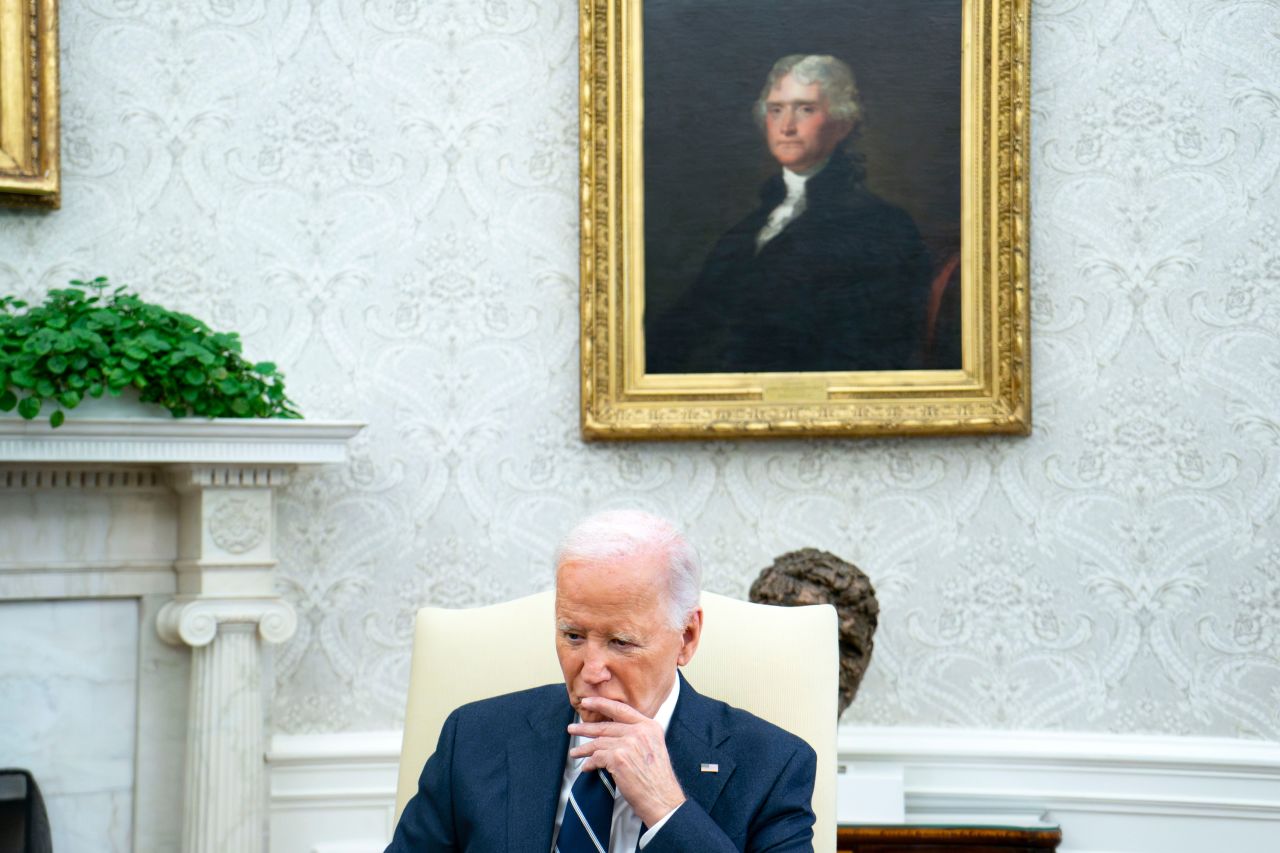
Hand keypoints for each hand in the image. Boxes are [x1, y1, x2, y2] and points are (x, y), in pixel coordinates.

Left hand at [567, 697, 685, 825]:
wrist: (662, 799)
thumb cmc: (657, 779)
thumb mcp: (654, 747)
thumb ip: (639, 735)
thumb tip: (615, 732)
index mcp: (649, 726)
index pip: (621, 709)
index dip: (601, 703)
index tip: (587, 701)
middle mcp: (639, 731)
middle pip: (606, 725)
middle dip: (585, 728)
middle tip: (573, 728)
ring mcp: (628, 743)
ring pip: (598, 742)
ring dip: (584, 749)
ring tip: (574, 752)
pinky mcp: (618, 758)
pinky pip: (596, 758)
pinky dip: (589, 764)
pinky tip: (586, 767)